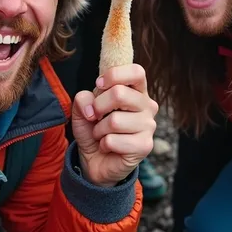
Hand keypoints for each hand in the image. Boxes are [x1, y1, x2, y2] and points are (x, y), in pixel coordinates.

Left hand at [72, 64, 157, 187]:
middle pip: (120, 93)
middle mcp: (147, 106)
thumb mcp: (83, 109)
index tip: (99, 85)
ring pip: (114, 120)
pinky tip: (108, 146)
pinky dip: (103, 144)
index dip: (114, 75)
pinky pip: (114, 140)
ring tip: (102, 134)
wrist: (95, 160)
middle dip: (98, 106)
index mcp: (137, 91)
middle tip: (94, 116)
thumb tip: (90, 104)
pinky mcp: (145, 146)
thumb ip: (83, 99)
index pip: (136, 71)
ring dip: (99, 129)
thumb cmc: (93, 128)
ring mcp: (149, 126)